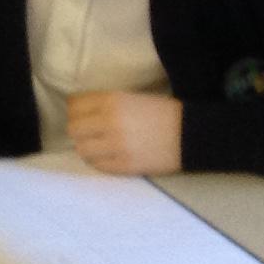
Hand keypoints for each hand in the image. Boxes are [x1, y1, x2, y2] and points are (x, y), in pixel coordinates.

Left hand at [65, 91, 184, 176]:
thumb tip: (75, 109)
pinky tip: (109, 156)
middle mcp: (110, 122)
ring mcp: (116, 146)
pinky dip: (99, 161)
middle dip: (79, 130)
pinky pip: (97, 165)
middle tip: (90, 132)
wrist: (190, 134)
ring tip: (98, 146)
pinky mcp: (123, 166)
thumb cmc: (161, 113)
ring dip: (87, 147)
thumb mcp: (131, 98)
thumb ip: (104, 103)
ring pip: (82, 149)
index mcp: (112, 100)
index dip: (75, 110)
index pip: (75, 105)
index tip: (81, 114)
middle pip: (74, 129)